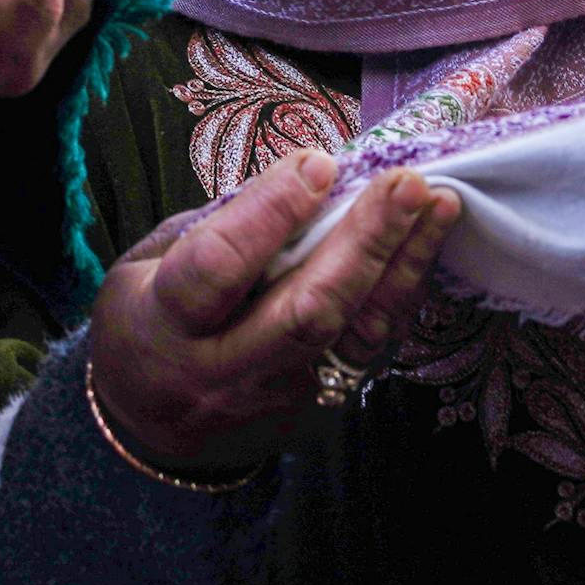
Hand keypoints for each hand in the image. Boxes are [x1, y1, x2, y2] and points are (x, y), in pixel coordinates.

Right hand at [86, 152, 463, 475]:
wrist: (146, 419)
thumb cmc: (148, 316)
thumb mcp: (150, 261)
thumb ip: (217, 224)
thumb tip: (302, 175)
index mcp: (163, 322)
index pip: (219, 268)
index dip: (270, 214)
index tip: (319, 164)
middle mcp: (219, 368)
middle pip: (304, 311)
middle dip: (363, 242)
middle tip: (405, 184)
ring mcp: (272, 393)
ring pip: (350, 333)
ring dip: (401, 265)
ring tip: (438, 205)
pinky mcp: (313, 403)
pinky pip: (366, 345)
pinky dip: (401, 291)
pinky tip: (426, 244)